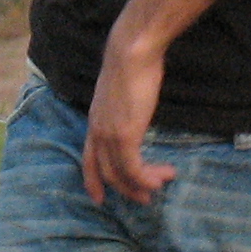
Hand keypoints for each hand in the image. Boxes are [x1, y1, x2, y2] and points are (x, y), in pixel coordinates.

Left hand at [80, 43, 176, 206]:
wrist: (132, 53)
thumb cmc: (133, 64)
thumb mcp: (124, 92)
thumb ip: (125, 107)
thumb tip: (135, 110)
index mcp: (95, 121)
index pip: (88, 159)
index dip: (93, 181)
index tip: (100, 198)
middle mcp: (97, 131)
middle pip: (105, 172)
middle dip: (126, 189)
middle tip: (145, 197)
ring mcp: (109, 135)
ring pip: (121, 174)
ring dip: (143, 183)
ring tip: (162, 184)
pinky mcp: (124, 136)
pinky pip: (134, 168)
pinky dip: (147, 178)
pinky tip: (162, 178)